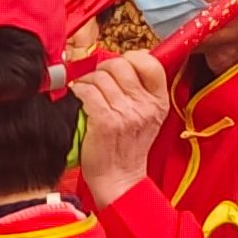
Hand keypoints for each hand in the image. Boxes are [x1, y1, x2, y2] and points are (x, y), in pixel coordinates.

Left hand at [70, 50, 170, 205]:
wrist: (119, 179)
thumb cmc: (128, 148)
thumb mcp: (148, 118)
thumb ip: (143, 91)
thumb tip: (128, 61)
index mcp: (158, 102)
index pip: (150, 63)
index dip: (132, 58)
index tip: (121, 66)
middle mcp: (144, 106)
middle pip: (120, 65)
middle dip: (104, 68)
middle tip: (99, 80)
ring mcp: (125, 113)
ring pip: (100, 77)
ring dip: (88, 82)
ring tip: (88, 93)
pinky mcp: (104, 121)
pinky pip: (87, 91)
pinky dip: (79, 92)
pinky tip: (79, 100)